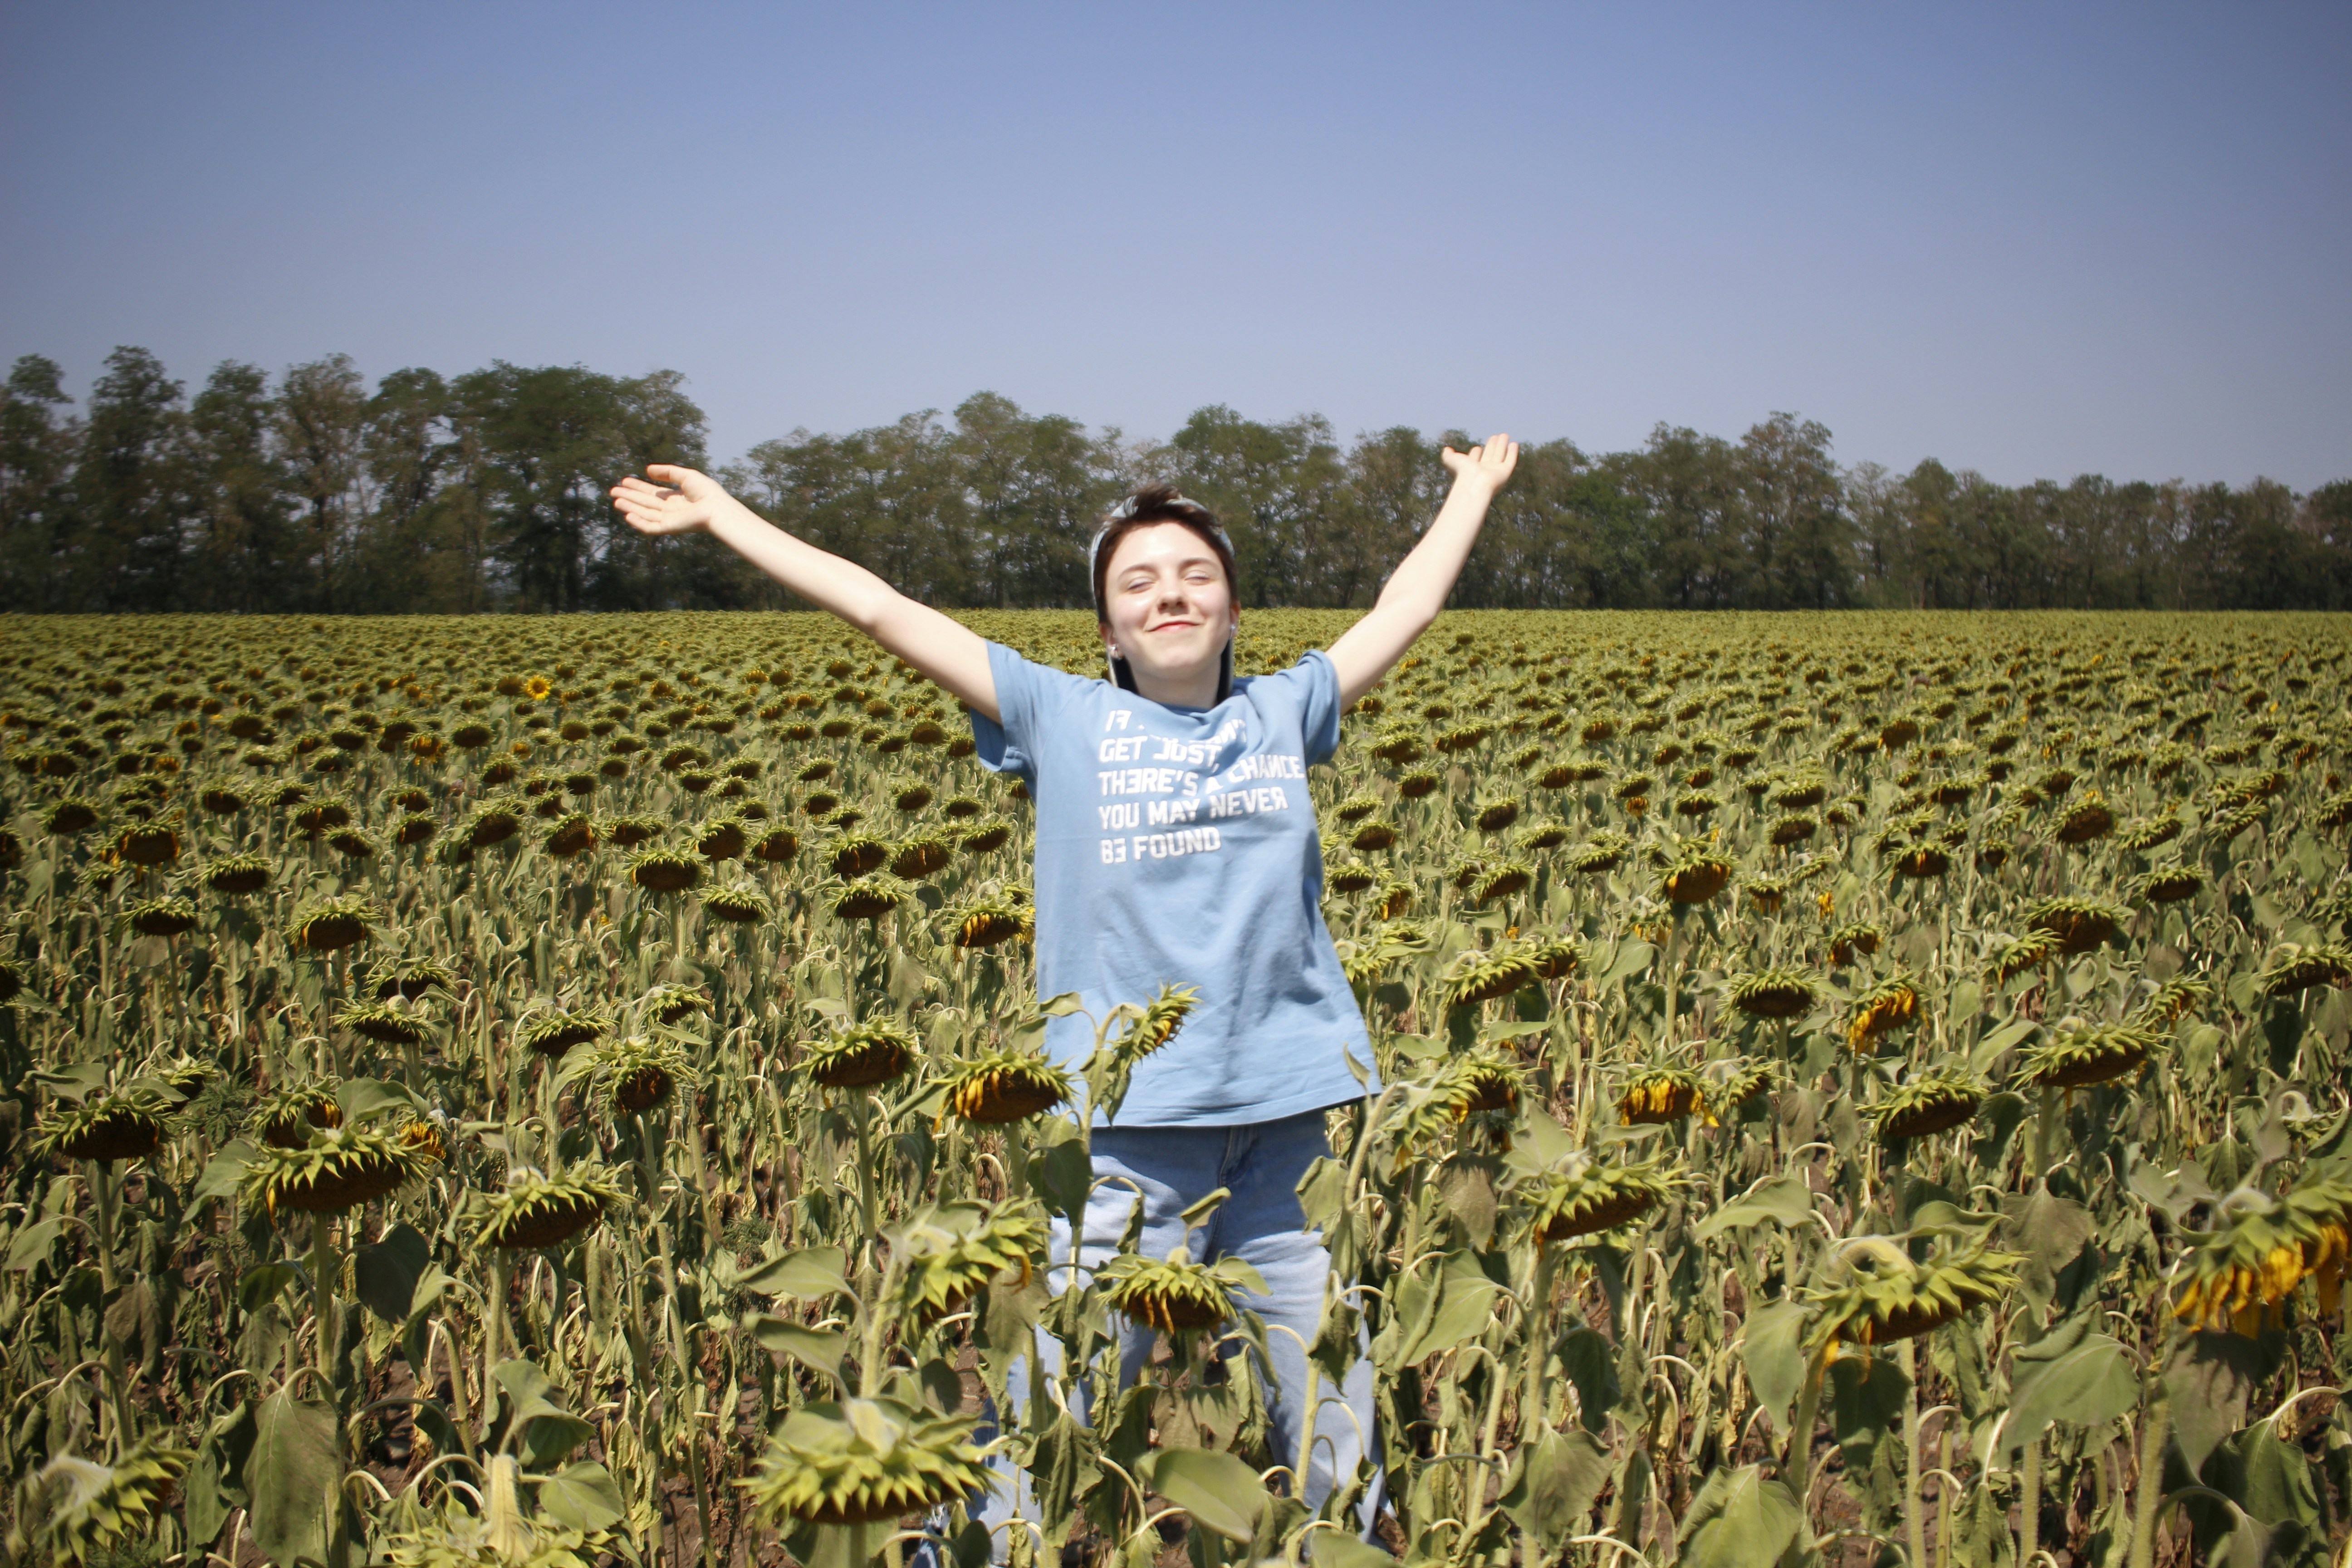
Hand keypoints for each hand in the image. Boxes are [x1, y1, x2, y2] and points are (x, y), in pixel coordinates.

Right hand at [610, 464, 731, 536]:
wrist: (716, 508)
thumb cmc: (706, 491)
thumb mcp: (685, 475)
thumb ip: (667, 472)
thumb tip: (648, 470)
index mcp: (677, 498)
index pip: (653, 493)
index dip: (638, 487)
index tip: (624, 481)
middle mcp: (672, 510)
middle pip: (646, 503)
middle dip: (630, 496)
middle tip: (613, 490)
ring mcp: (670, 520)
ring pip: (645, 514)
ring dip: (630, 507)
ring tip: (616, 500)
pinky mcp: (669, 528)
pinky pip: (650, 527)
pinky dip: (639, 522)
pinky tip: (628, 515)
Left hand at [1440, 434, 1519, 495]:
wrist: (1475, 483)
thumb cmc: (1463, 473)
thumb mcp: (1452, 461)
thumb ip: (1448, 455)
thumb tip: (1446, 449)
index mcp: (1472, 468)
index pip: (1475, 459)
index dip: (1476, 453)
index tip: (1477, 447)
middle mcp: (1484, 469)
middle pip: (1489, 455)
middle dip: (1491, 445)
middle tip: (1494, 436)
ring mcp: (1495, 471)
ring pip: (1500, 455)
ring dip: (1502, 445)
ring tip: (1504, 435)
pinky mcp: (1505, 471)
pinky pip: (1510, 460)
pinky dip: (1512, 452)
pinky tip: (1514, 444)